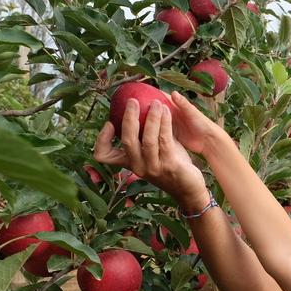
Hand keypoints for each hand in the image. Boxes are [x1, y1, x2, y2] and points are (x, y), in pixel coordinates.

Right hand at [94, 94, 212, 210]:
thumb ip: (142, 137)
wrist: (189, 189)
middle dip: (129, 117)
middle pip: (127, 140)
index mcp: (130, 163)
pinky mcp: (170, 166)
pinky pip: (165, 139)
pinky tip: (167, 111)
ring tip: (155, 102)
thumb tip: (136, 109)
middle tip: (133, 100)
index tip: (109, 123)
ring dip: (151, 117)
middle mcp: (138, 167)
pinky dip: (164, 123)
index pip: (103, 156)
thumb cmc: (169, 166)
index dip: (101, 139)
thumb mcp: (151, 153)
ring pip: (147, 139)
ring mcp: (154, 167)